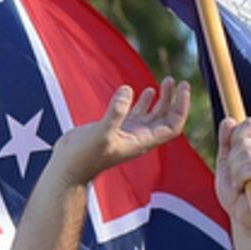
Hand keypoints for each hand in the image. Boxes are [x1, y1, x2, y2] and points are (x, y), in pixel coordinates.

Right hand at [51, 80, 190, 184]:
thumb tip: (127, 90)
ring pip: (153, 115)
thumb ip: (115, 113)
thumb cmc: (83, 157)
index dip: (181, 107)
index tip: (183, 88)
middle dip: (175, 100)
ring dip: (163, 99)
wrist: (67, 168)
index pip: (172, 126)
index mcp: (142, 142)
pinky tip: (146, 90)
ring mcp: (128, 133)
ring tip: (167, 81)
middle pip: (166, 119)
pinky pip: (137, 114)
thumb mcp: (101, 134)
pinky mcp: (115, 129)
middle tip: (178, 81)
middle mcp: (139, 138)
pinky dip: (144, 101)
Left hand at [214, 113, 250, 220]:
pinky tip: (247, 191)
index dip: (234, 138)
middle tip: (237, 178)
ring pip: (247, 153)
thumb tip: (229, 120)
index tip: (233, 157)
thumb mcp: (226, 164)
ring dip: (236, 173)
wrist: (245, 221)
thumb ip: (227, 142)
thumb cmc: (238, 194)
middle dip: (233, 161)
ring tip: (242, 185)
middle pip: (245, 139)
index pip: (249, 124)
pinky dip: (242, 181)